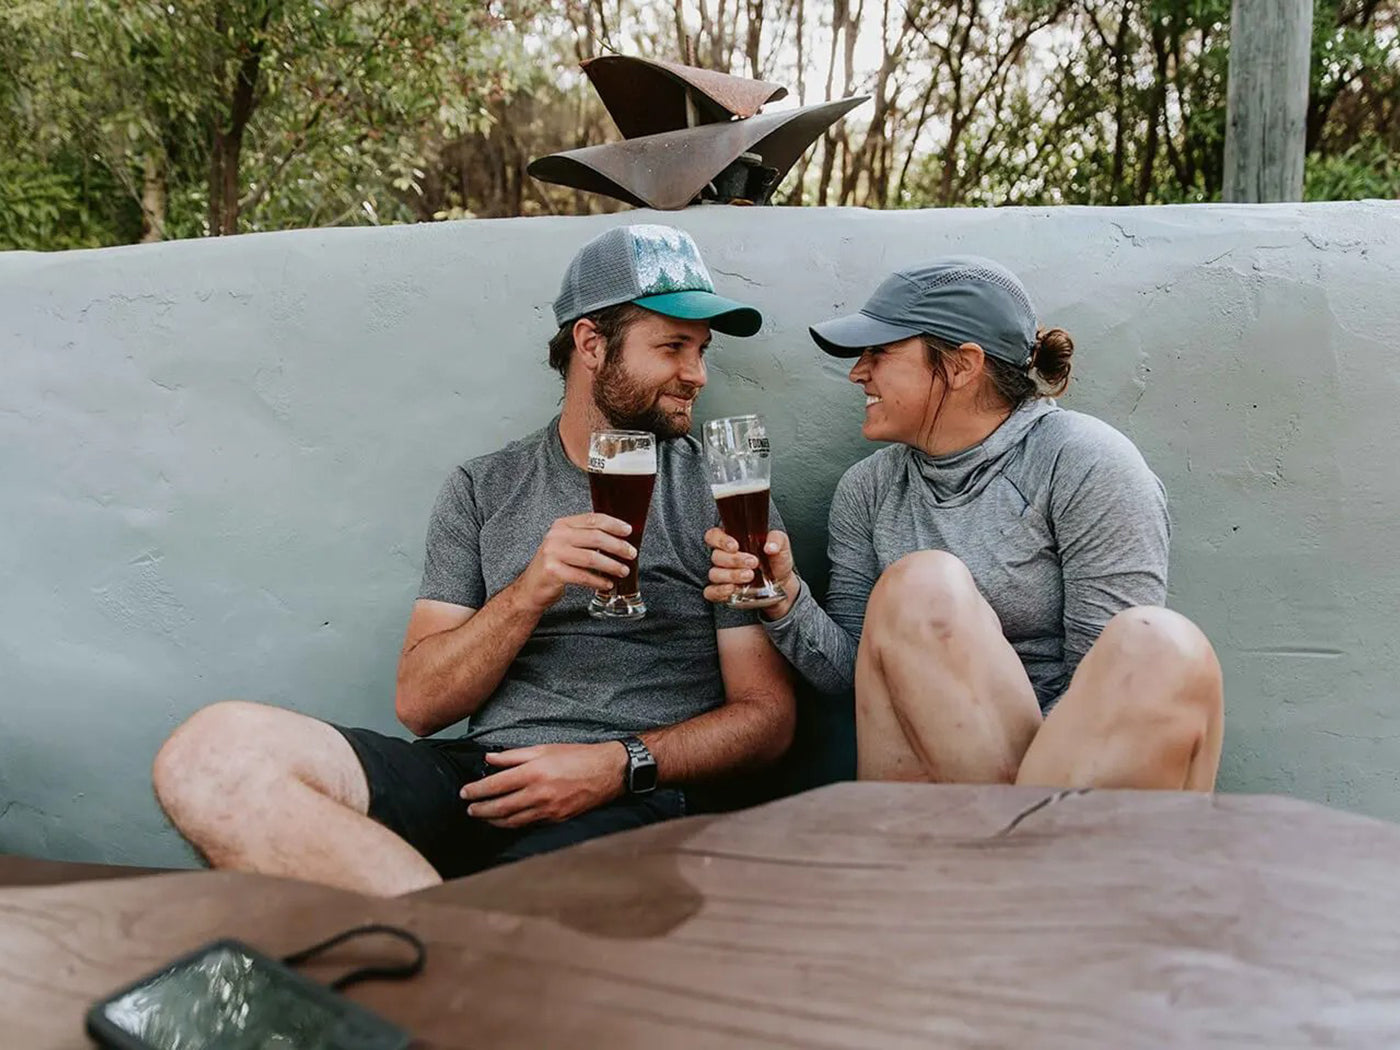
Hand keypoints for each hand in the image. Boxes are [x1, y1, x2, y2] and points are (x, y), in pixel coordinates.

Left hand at [459, 742, 627, 827]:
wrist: (607, 772)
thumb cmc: (577, 756)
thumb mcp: (544, 748)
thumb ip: (514, 755)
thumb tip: (490, 758)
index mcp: (534, 772)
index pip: (495, 785)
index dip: (477, 790)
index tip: (465, 792)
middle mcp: (538, 793)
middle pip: (500, 807)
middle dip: (480, 810)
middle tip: (469, 808)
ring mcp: (548, 809)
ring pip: (512, 821)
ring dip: (493, 821)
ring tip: (482, 817)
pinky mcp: (556, 819)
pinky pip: (528, 824)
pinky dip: (512, 824)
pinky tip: (505, 820)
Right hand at [516, 513, 635, 612]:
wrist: (531, 587)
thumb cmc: (555, 565)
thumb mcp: (567, 545)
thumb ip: (587, 538)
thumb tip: (620, 539)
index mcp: (562, 525)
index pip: (592, 519)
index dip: (614, 524)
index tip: (628, 531)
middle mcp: (556, 536)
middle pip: (595, 537)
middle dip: (618, 546)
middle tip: (631, 554)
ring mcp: (553, 553)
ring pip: (591, 557)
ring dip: (611, 565)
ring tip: (623, 570)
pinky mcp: (553, 572)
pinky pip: (582, 576)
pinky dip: (598, 581)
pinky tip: (607, 584)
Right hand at [703, 528, 798, 619]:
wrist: (782, 584)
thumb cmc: (776, 561)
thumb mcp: (781, 546)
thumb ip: (777, 540)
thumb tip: (770, 546)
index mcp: (733, 541)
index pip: (713, 536)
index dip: (720, 540)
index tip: (735, 546)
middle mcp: (724, 558)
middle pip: (716, 556)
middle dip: (734, 560)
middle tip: (753, 562)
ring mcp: (722, 576)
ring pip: (714, 574)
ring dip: (731, 575)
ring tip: (749, 576)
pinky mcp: (723, 592)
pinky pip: (711, 592)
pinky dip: (720, 591)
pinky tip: (733, 589)